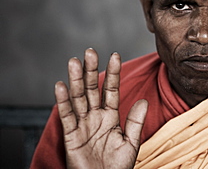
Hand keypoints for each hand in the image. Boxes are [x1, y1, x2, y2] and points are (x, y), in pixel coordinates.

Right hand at [55, 49, 147, 168]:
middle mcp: (96, 116)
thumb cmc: (118, 166)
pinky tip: (61, 85)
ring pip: (78, 98)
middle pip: (92, 89)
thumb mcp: (130, 142)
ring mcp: (83, 124)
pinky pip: (67, 116)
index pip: (111, 89)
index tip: (115, 55)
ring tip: (74, 62)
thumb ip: (135, 121)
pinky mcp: (71, 135)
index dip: (112, 73)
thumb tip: (144, 100)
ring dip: (75, 80)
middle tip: (90, 52)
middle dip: (91, 70)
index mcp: (111, 116)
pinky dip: (63, 101)